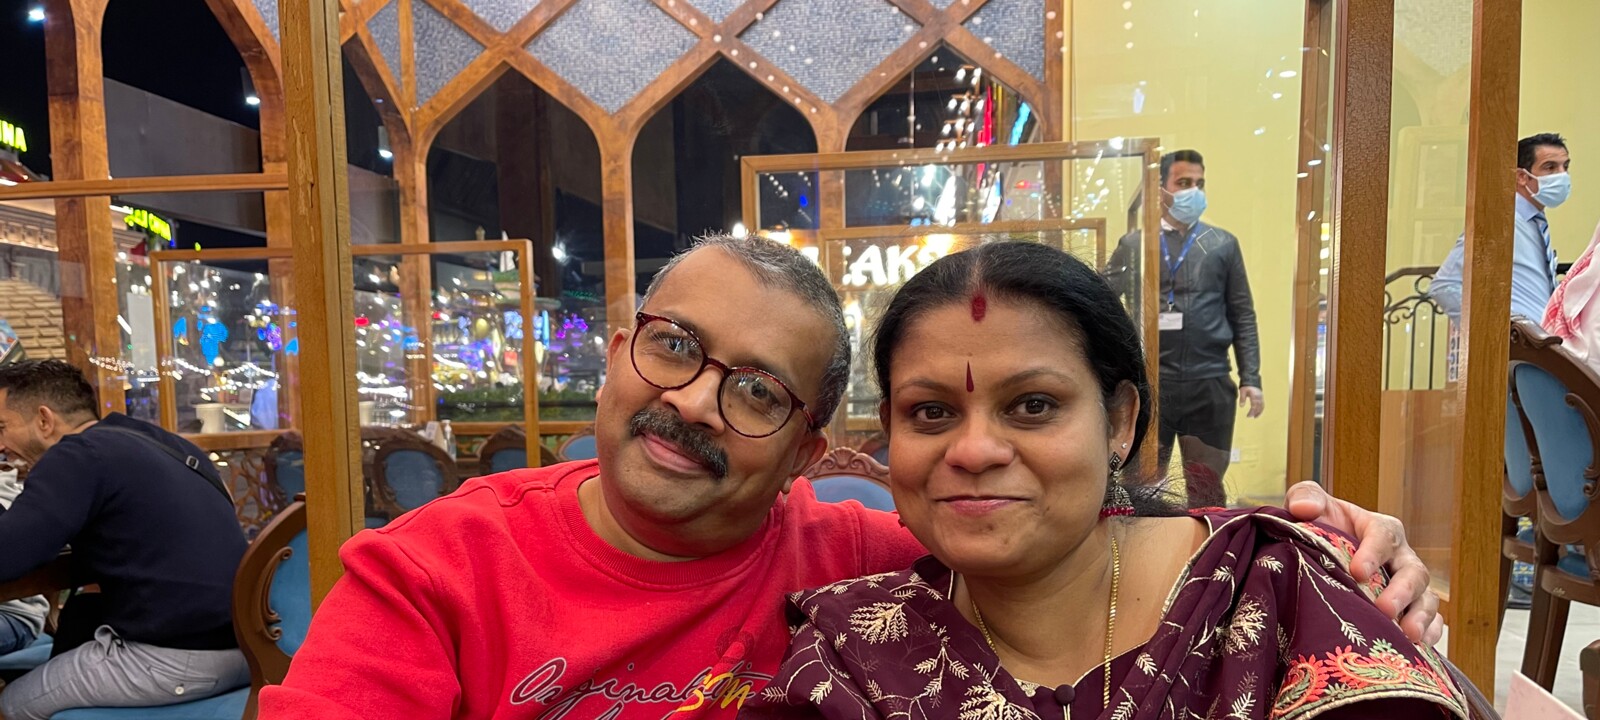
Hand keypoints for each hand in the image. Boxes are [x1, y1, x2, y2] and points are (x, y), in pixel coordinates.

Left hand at [1239, 386, 1264, 418]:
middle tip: (1249, 416)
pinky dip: (1261, 410)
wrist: (1252, 381)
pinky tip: (1258, 413)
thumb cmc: (1246, 386)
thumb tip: (1241, 406)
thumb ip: (1242, 398)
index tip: (1248, 416)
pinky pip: (1263, 405)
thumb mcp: (1242, 391)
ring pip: (1262, 406)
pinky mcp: (1262, 398)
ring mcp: (1261, 397)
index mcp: (1254, 395)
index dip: (1251, 411)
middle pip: (1258, 407)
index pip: (1254, 405)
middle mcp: (1259, 397)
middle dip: (1254, 412)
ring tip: (1255, 417)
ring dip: (1259, 412)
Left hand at [1283, 481, 1442, 644]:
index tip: (1357, 572)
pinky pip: (1433, 622)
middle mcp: (1401, 557)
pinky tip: (1418, 647)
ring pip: (1426, 598)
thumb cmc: (1322, 528)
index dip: (1374, 552)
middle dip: (1401, 592)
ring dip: (1419, 617)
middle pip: (1413, 572)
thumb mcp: (1311, 507)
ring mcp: (1410, 586)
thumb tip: (1303, 509)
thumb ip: (1305, 497)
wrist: (1324, 555)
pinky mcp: (1412, 610)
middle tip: (1384, 610)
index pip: (1384, 535)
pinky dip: (1431, 634)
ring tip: (1407, 636)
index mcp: (1380, 529)